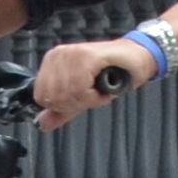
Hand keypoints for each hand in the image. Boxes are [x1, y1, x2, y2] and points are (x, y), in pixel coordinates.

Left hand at [31, 38, 155, 120]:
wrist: (136, 58)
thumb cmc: (110, 74)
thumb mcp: (81, 97)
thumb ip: (61, 110)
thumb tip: (42, 124)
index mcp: (52, 61)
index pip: (41, 97)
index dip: (62, 106)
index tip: (80, 100)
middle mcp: (58, 54)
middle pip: (53, 98)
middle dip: (76, 104)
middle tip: (92, 94)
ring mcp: (71, 53)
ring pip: (67, 95)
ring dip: (88, 100)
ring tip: (99, 89)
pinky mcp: (86, 56)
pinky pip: (80, 89)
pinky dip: (95, 96)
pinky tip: (103, 87)